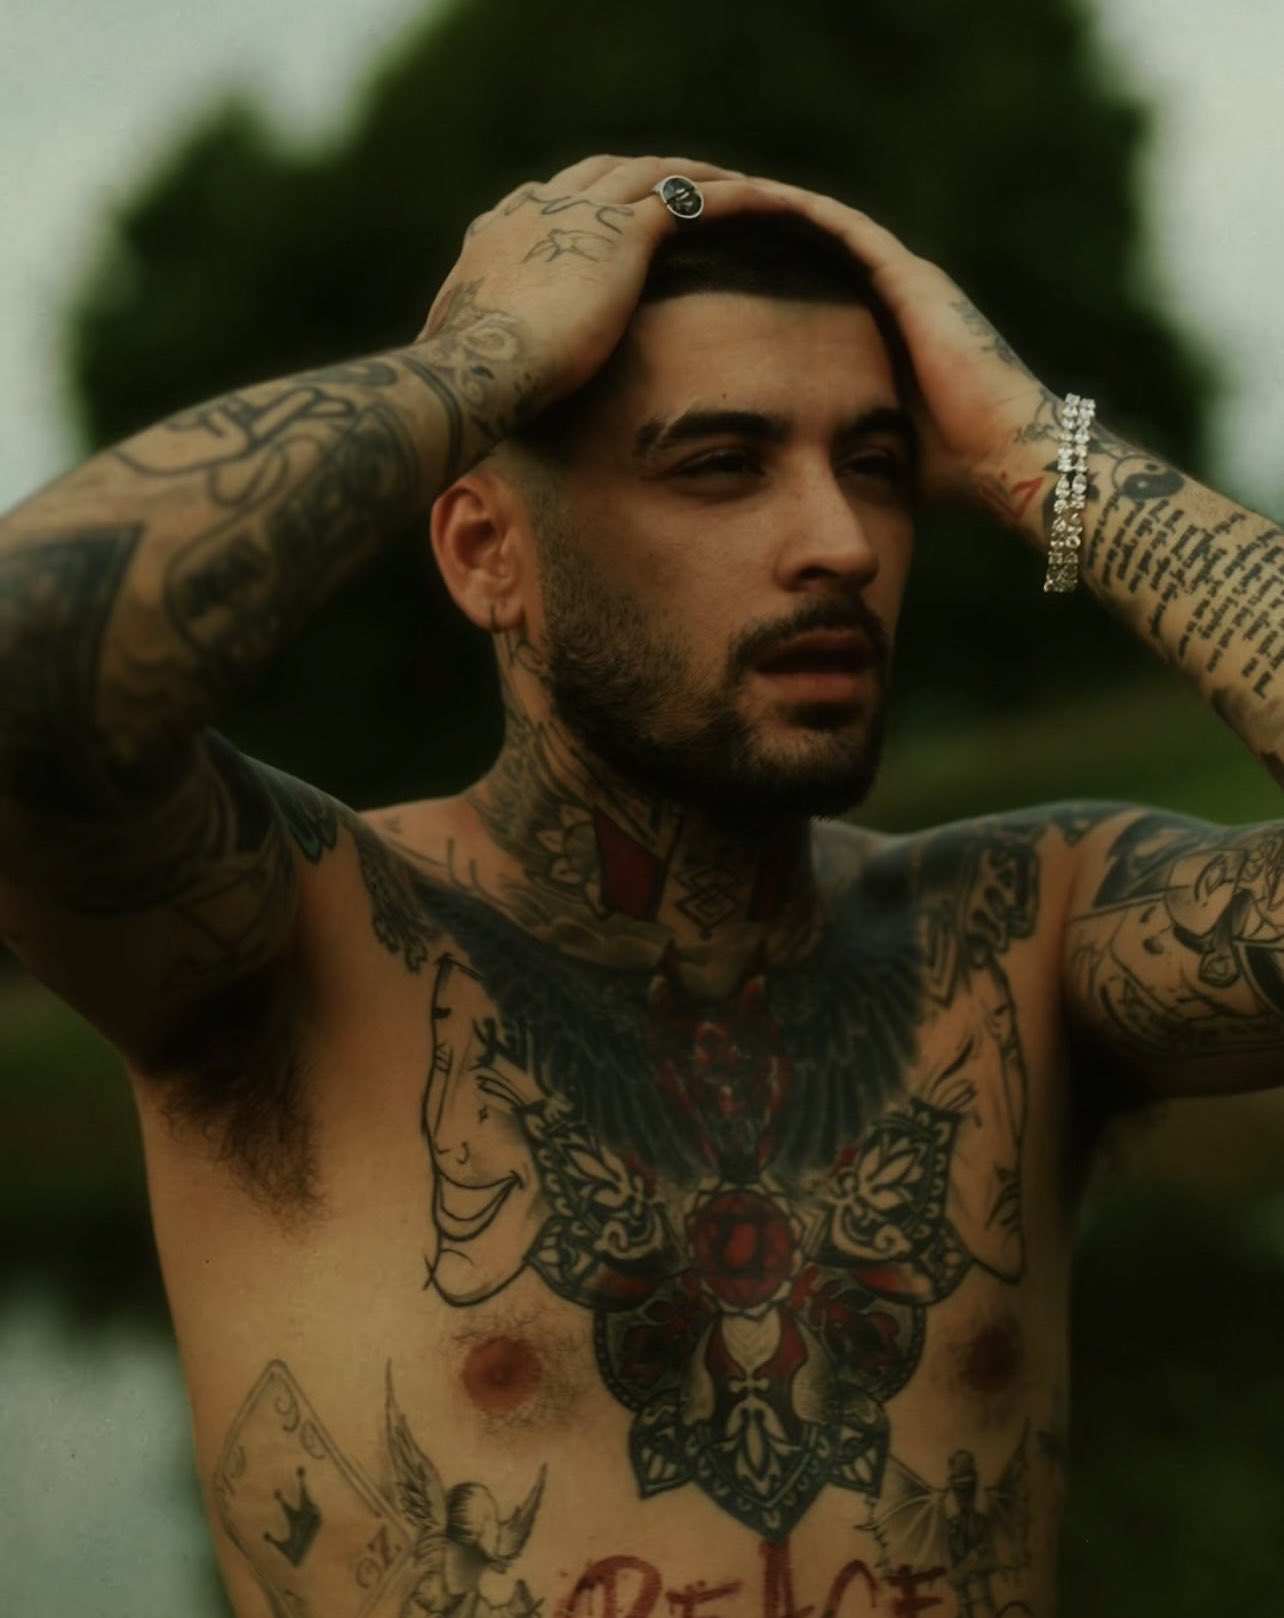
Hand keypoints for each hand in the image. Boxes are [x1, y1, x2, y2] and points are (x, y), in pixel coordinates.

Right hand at [416, 155, 791, 435]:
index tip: (606, 215)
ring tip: (740, 190)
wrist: (479, 369)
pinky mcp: (624, 231)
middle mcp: (538, 209)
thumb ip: (471, 366)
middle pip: (605, 173)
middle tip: (684, 191)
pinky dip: (733, 197)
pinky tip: (770, 202)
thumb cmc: (464, 384)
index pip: (546, 202)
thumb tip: (465, 408)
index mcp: (498, 236)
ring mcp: (582, 213)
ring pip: (655, 174)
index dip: (582, 204)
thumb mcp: (464, 366)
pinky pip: (693, 199)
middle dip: (645, 178)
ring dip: (697, 177)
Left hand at [745, 180, 1061, 510]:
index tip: (714, 267)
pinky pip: (844, 228)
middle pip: (816, 249)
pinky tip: (755, 195)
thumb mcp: (876, 448)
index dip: (768, 271)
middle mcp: (897, 297)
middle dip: (764, 230)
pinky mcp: (910, 279)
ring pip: (826, 226)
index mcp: (887, 334)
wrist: (1007, 459)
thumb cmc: (952, 471)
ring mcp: (906, 282)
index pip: (816, 288)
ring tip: (718, 193)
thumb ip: (841, 440)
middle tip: (706, 214)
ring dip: (774, 207)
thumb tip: (794, 472)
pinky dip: (801, 209)